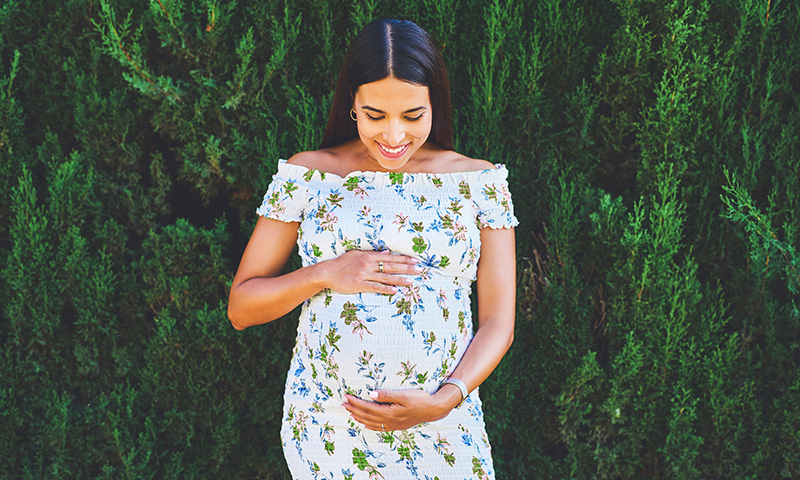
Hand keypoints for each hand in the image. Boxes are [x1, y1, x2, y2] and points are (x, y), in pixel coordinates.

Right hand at [318, 250, 420, 294]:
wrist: (327, 272)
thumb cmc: (342, 263)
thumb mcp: (357, 254)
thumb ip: (372, 253)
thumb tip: (387, 252)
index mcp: (369, 256)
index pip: (390, 257)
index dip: (403, 259)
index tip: (415, 260)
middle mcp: (369, 264)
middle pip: (391, 266)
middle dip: (407, 268)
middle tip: (419, 270)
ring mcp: (365, 275)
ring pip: (386, 277)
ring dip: (400, 279)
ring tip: (411, 282)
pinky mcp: (360, 285)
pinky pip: (376, 287)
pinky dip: (386, 289)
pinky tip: (395, 291)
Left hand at [342, 386, 461, 431]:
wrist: (433, 409)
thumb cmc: (420, 399)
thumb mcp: (404, 394)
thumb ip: (387, 395)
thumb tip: (371, 394)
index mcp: (389, 412)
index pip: (367, 407)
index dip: (356, 402)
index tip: (346, 396)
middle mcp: (389, 420)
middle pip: (367, 416)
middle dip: (353, 409)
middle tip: (342, 404)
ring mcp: (392, 424)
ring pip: (371, 422)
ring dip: (359, 417)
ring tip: (349, 412)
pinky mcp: (396, 425)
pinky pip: (379, 427)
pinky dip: (369, 425)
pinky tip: (365, 423)